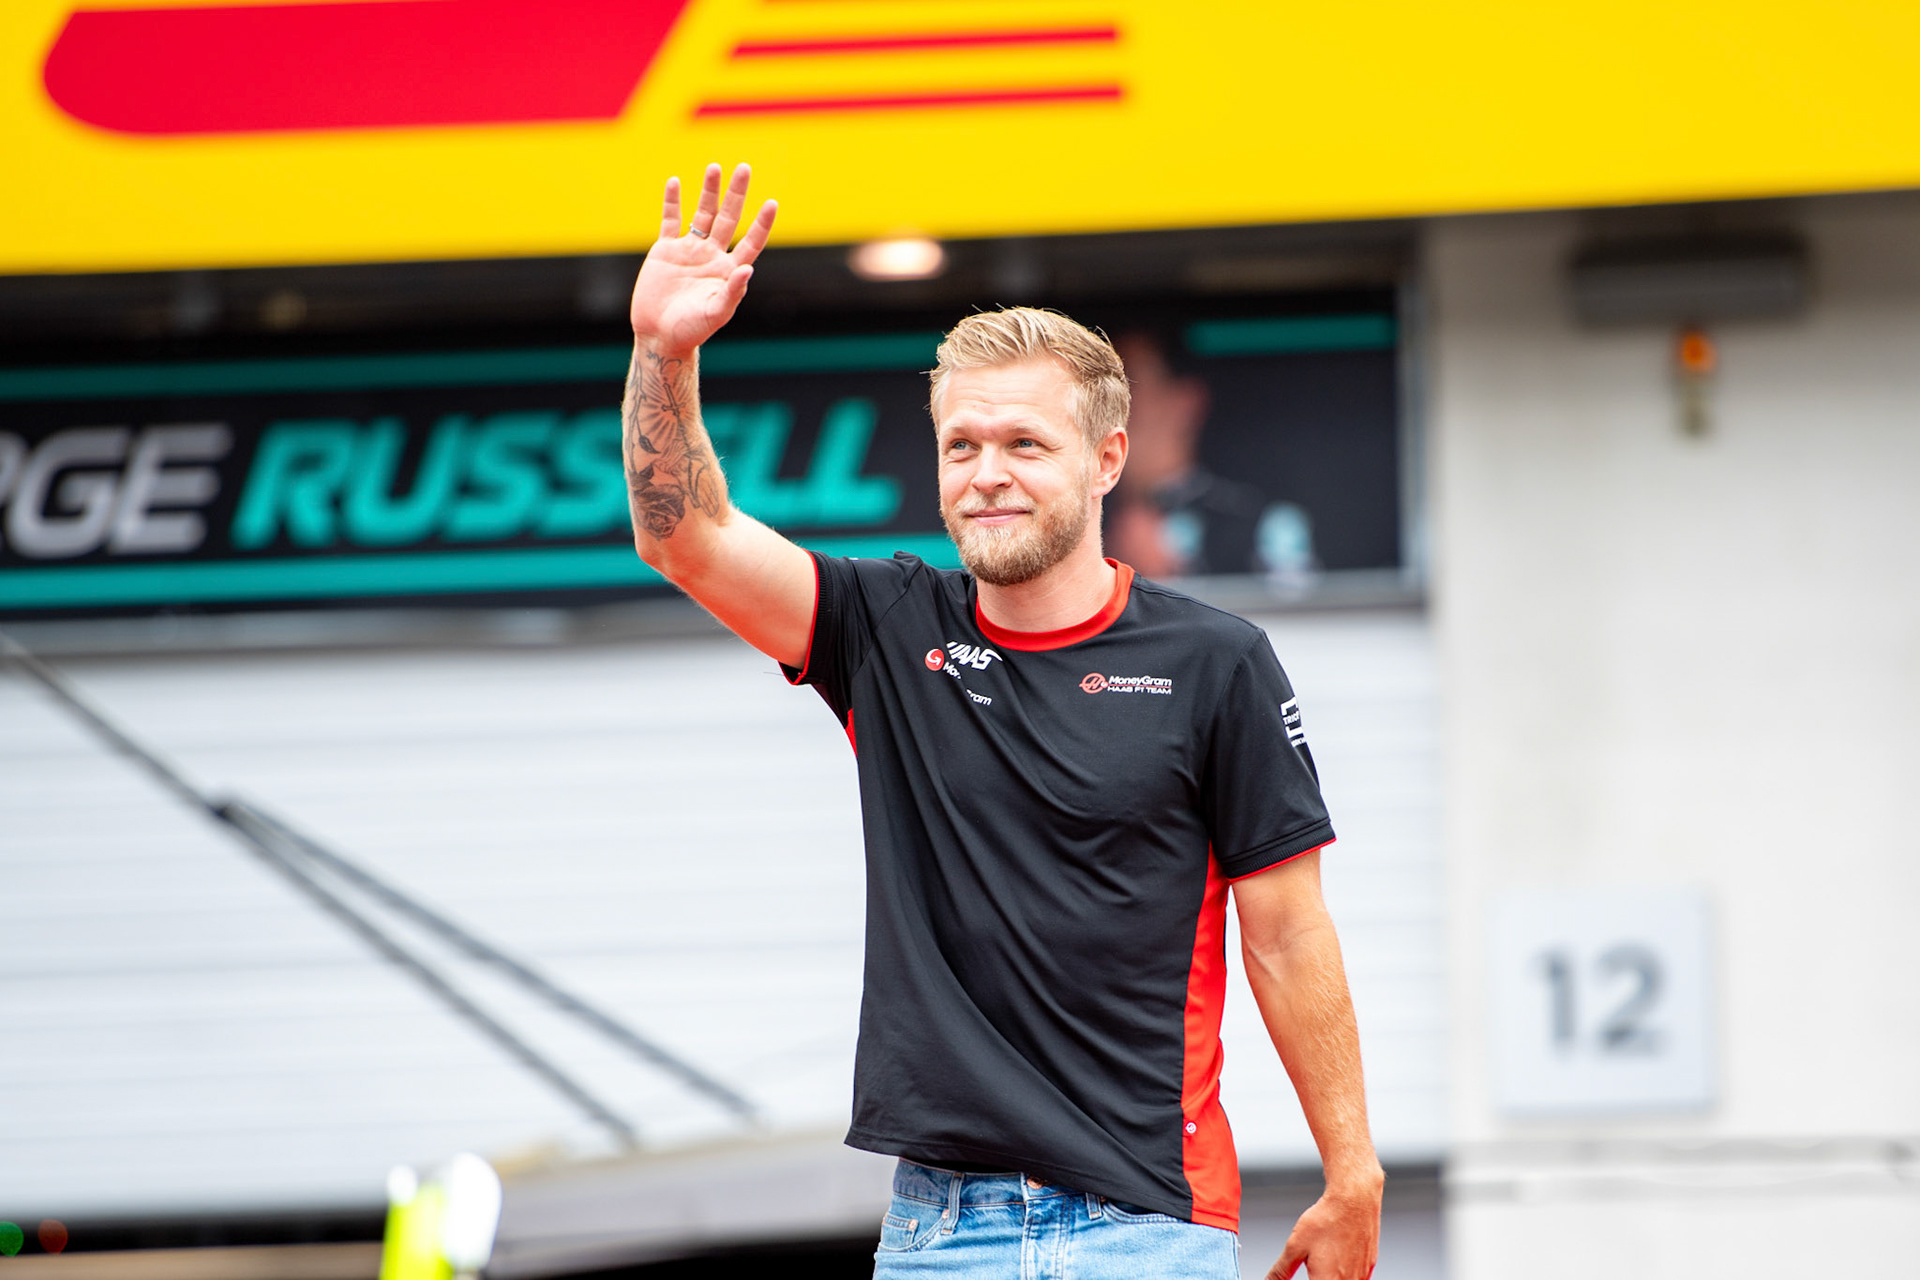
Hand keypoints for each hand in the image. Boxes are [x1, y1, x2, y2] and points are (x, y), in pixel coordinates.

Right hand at [630, 161, 776, 357]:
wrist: (659, 335)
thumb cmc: (692, 329)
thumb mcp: (716, 313)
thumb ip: (733, 292)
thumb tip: (747, 269)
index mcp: (729, 270)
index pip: (751, 241)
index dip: (762, 223)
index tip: (771, 203)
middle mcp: (712, 256)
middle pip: (728, 218)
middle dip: (736, 194)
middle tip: (744, 168)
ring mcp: (689, 250)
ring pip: (702, 214)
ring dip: (709, 191)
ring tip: (715, 168)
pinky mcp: (666, 250)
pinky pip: (670, 220)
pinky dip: (672, 202)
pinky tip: (676, 183)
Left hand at [1268, 1183, 1379, 1279]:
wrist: (1354, 1200)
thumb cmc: (1327, 1221)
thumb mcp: (1295, 1247)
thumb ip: (1281, 1271)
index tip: (1306, 1274)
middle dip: (1316, 1277)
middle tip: (1312, 1266)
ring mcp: (1362, 1276)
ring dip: (1331, 1277)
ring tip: (1324, 1261)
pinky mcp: (1369, 1267)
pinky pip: (1357, 1278)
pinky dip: (1345, 1274)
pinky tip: (1337, 1261)